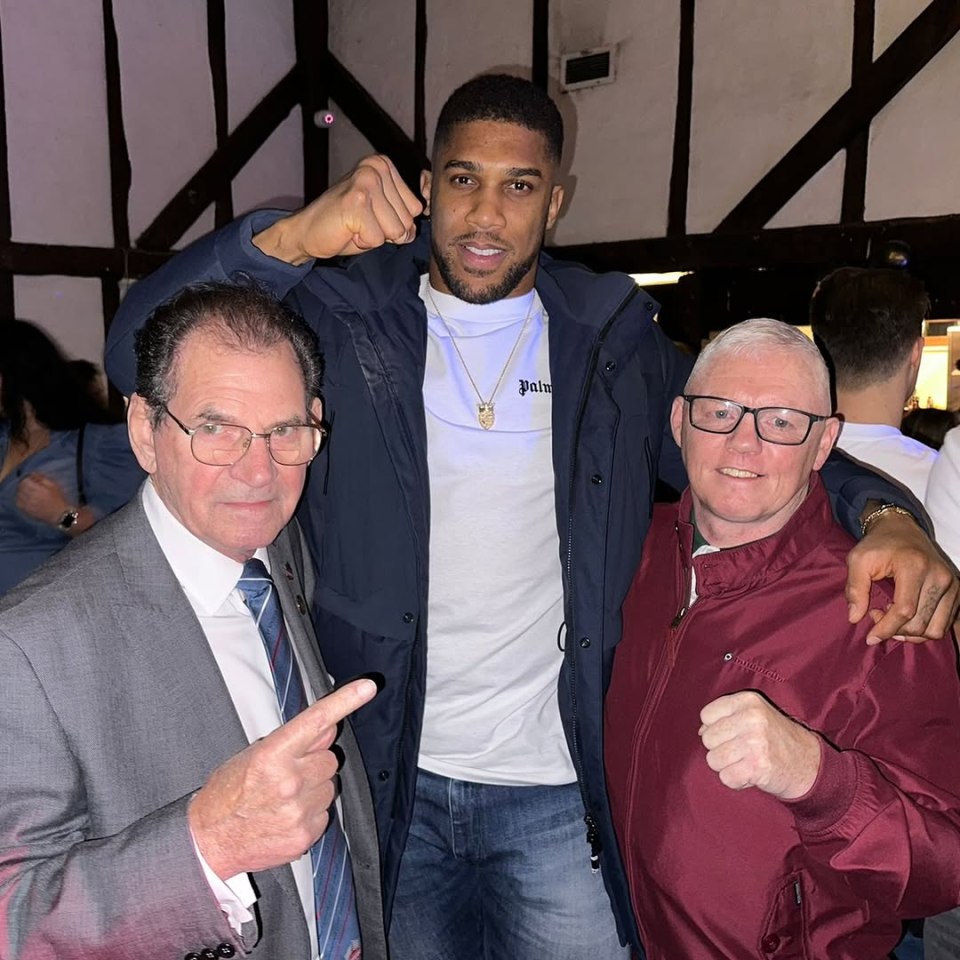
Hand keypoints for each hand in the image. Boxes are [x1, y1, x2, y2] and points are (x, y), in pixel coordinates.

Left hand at [15, 473, 70, 524]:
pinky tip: (24, 499)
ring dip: (20, 492)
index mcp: (38, 489)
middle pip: (20, 488)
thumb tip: (33, 474)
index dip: (27, 479)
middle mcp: (31, 497)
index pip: (25, 481)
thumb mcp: (54, 486)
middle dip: (23, 485)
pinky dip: (19, 500)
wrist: (60, 514)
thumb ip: (42, 478)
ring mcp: (28, 505)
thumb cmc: (59, 499)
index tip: (32, 480)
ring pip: (18, 495)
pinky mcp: (27, 511)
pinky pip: (18, 504)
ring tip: (26, 492)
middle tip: (28, 485)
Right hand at [188, 677, 377, 877]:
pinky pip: (325, 812)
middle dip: (314, 762)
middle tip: (287, 775)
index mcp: (272, 756)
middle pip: (329, 758)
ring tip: (282, 798)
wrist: (209, 842)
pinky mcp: (305, 835)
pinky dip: (311, 813)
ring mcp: (299, 811)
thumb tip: (327, 726)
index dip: (346, 700)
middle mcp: (289, 782)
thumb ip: (294, 740)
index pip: (317, 721)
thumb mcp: (253, 756)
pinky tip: (286, 816)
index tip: (368, 687)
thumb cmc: (228, 794)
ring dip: (314, 788)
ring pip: (330, 785)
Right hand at [253, 155, 422, 264]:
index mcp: (384, 164)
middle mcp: (375, 167)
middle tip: (361, 222)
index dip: (395, 223)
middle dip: (386, 231)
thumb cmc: (346, 224)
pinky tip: (348, 229)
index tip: (372, 215)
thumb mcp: (383, 212)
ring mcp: (365, 183)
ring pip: (395, 231)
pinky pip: (377, 239)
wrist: (307, 231)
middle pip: (407, 221)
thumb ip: (405, 210)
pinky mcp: (355, 203)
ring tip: (355, 225)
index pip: (415, 209)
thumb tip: (428, 212)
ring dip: (375, 237)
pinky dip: (363, 242)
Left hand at [698, 691, 820, 799]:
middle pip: (707, 739)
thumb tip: (701, 731)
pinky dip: (736, 781)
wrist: (809, 764)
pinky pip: (726, 778)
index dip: (715, 728)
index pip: (706, 715)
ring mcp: (755, 743)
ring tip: (746, 762)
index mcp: (748, 701)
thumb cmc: (775, 738)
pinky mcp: (758, 767)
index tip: (733, 733)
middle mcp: (752, 718)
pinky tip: (750, 774)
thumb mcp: (755, 714)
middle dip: (720, 749)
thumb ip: (726, 716)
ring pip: (713, 760)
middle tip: (741, 751)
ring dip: (727, 766)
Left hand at [846, 511, 959, 642]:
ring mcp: (952, 585)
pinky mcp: (956, 591)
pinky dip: (923, 628)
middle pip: (920, 624)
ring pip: (935, 629)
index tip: (870, 637)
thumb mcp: (858, 560)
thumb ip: (854, 588)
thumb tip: (855, 618)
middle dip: (894, 630)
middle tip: (876, 614)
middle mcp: (939, 576)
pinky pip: (943, 624)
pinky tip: (906, 615)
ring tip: (891, 615)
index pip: (904, 610)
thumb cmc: (877, 545)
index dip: (886, 628)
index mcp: (915, 566)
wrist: (902, 528)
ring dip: (910, 633)